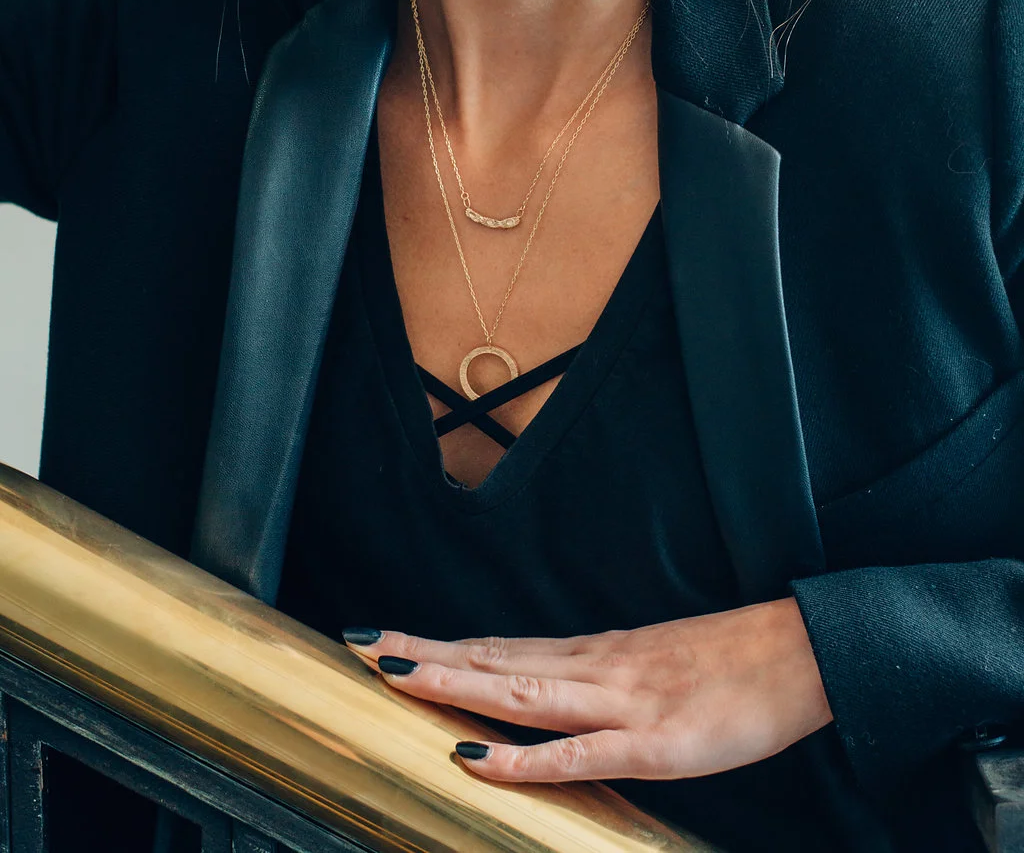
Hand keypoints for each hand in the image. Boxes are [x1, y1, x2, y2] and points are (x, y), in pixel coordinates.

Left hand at [344, 598, 832, 782]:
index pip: (500, 644)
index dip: (441, 643)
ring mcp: (622, 704)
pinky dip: (521, 756)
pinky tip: (478, 756)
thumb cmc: (732, 663)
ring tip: (395, 674)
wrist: (801, 653)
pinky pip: (576, 754)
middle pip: (495, 659)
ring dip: (454, 683)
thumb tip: (551, 681)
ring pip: (520, 691)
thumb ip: (601, 675)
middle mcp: (596, 668)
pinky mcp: (654, 745)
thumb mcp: (655, 662)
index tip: (386, 636)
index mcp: (596, 652)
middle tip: (363, 644)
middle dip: (426, 655)